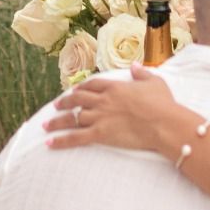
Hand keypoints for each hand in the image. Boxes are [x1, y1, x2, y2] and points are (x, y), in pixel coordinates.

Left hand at [44, 68, 181, 155]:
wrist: (163, 122)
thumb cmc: (162, 103)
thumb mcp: (155, 82)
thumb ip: (142, 73)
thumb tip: (135, 66)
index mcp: (114, 87)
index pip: (92, 85)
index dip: (82, 88)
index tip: (75, 91)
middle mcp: (103, 100)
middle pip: (78, 100)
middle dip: (65, 103)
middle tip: (56, 106)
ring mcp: (100, 116)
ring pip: (73, 118)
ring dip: (57, 121)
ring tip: (46, 125)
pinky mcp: (100, 133)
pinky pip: (75, 137)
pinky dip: (61, 141)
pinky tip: (49, 143)